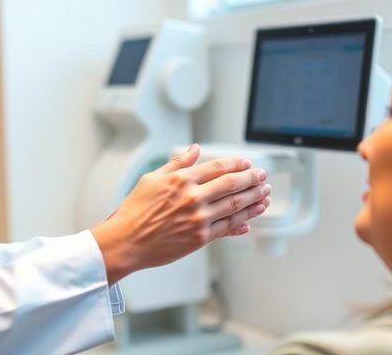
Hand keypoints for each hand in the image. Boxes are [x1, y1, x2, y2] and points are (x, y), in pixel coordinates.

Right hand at [90, 144, 271, 283]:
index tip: (247, 163)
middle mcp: (193, 197)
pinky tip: (251, 219)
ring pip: (234, 206)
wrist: (127, 241)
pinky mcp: (200, 238)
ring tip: (265, 195)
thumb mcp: (151, 179)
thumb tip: (194, 150)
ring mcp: (199, 218)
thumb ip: (176, 164)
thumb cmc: (134, 212)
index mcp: (181, 180)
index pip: (217, 167)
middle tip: (263, 176)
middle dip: (251, 179)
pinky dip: (242, 222)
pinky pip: (227, 228)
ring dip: (253, 199)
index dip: (236, 164)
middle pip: (232, 184)